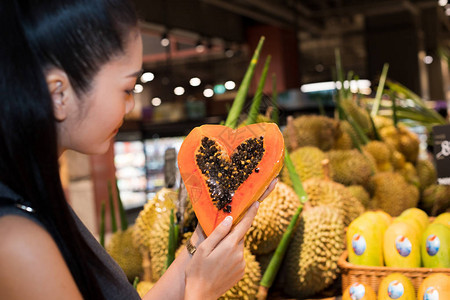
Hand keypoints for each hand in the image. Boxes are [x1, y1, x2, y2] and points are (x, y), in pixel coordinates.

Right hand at [184, 178, 277, 299]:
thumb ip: (217, 233)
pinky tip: (219, 265)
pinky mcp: (241, 272)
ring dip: (229, 248)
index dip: (251, 213)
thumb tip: (229, 219)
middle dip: (231, 235)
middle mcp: (239, 254)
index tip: (257, 203)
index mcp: (229, 246)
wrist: (201, 295)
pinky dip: (231, 258)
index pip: (244, 225)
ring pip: (237, 248)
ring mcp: (242, 264)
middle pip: (239, 237)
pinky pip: (238, 259)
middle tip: (217, 241)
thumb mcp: (203, 249)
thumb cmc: (197, 271)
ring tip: (214, 258)